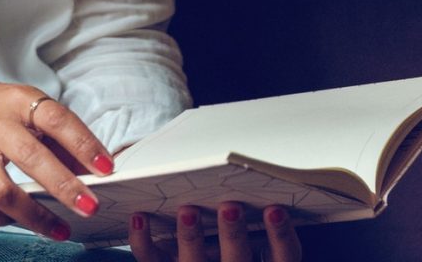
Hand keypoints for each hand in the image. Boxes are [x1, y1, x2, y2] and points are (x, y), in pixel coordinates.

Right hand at [0, 78, 113, 240]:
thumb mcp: (18, 106)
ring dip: (36, 216)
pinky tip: (17, 221)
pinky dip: (0, 220)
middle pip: (30, 156)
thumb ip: (52, 136)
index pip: (54, 118)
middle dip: (64, 186)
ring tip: (61, 230)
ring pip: (2, 191)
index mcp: (14, 100)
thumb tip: (91, 169)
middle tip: (90, 207)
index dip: (82, 142)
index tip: (106, 167)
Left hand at [129, 203, 301, 261]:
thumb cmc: (227, 241)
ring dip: (190, 238)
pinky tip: (139, 216)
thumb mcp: (250, 235)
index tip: (274, 209)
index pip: (282, 259)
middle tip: (229, 206)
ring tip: (188, 210)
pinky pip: (152, 260)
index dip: (282, 238)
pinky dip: (143, 241)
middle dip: (232, 235)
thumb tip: (253, 168)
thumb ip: (256, 211)